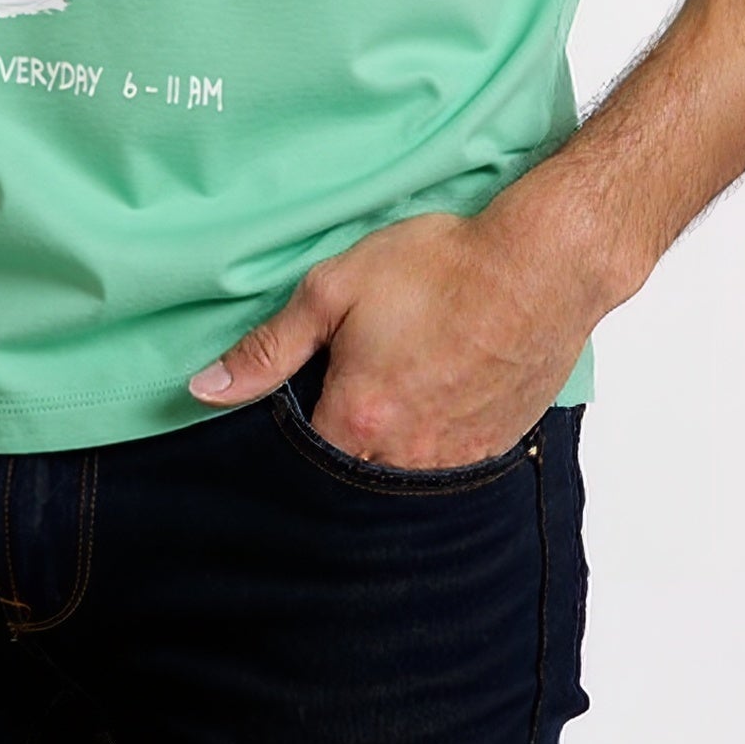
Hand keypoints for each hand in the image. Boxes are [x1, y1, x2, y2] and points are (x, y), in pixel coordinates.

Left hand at [185, 201, 591, 468]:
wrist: (540, 266)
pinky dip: (432, 444)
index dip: (291, 435)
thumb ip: (269, 347)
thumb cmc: (440, 268)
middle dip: (341, 447)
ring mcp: (456, 458)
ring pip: (401, 477)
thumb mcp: (335, 288)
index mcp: (359, 418)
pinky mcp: (494, 449)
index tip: (298, 405)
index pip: (301, 462)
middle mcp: (407, 454)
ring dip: (387, 449)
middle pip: (352, 476)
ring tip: (393, 395)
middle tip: (349, 393)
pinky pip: (448, 469)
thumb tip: (204, 389)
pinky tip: (436, 400)